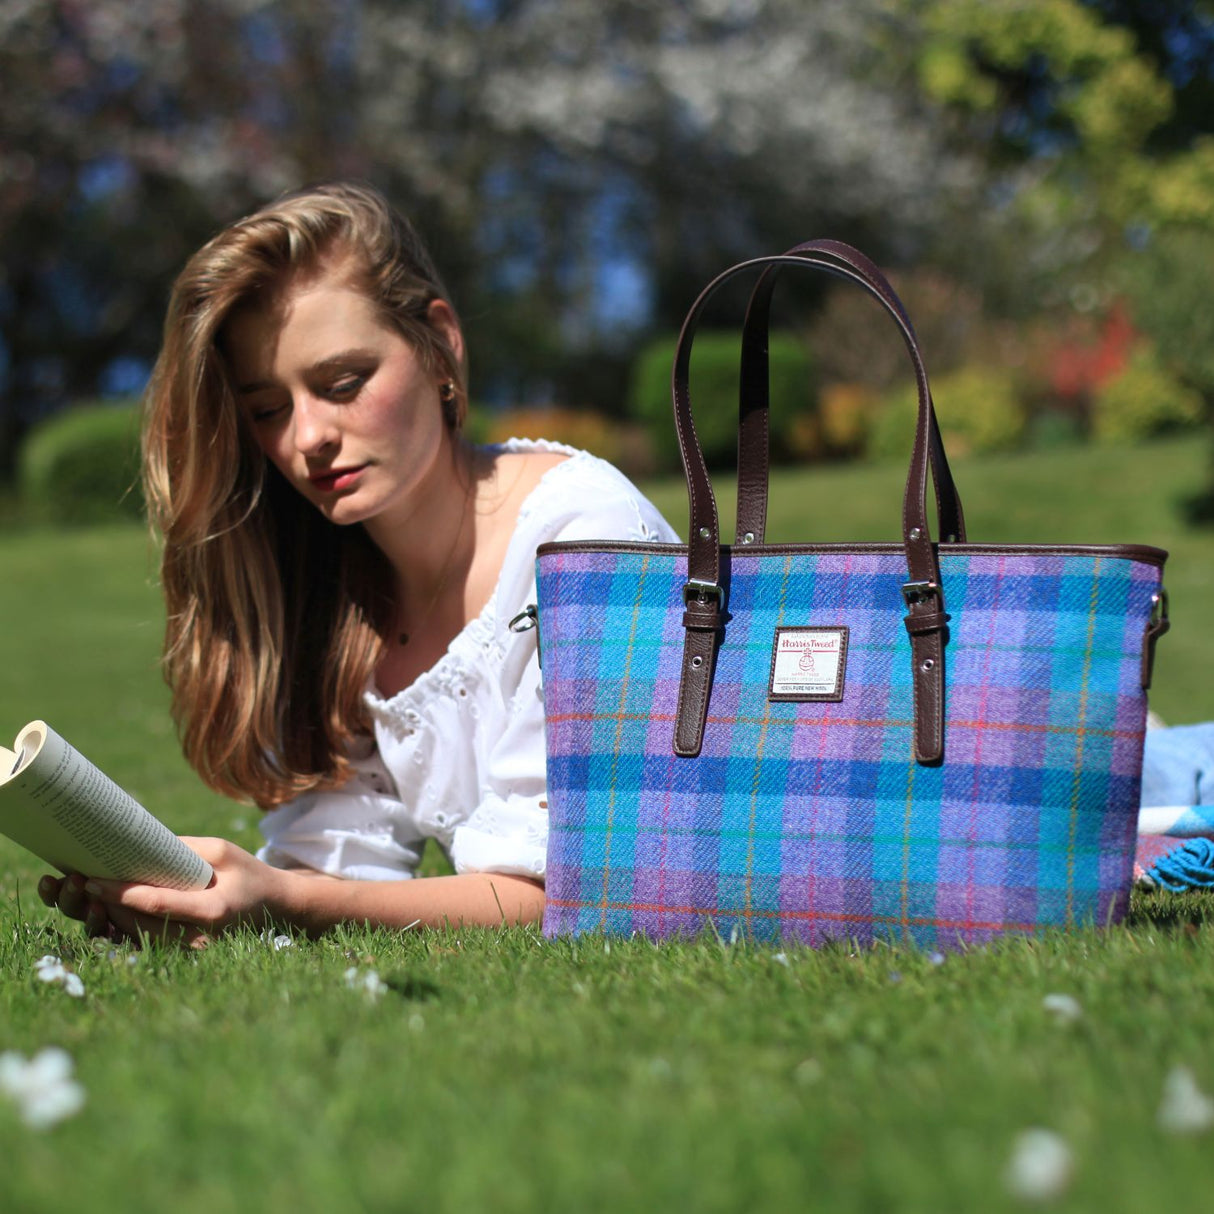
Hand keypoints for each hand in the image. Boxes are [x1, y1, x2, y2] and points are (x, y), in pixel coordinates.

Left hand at [38, 838, 289, 948]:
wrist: (273, 907)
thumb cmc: (248, 874)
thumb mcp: (223, 851)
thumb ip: (183, 851)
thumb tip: (138, 848)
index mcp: (212, 911)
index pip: (157, 904)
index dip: (121, 893)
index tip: (93, 879)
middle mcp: (199, 938)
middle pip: (139, 923)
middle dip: (105, 903)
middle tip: (79, 881)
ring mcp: (191, 950)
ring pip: (137, 935)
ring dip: (108, 915)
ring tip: (87, 891)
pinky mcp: (183, 952)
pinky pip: (145, 940)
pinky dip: (122, 923)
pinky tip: (105, 906)